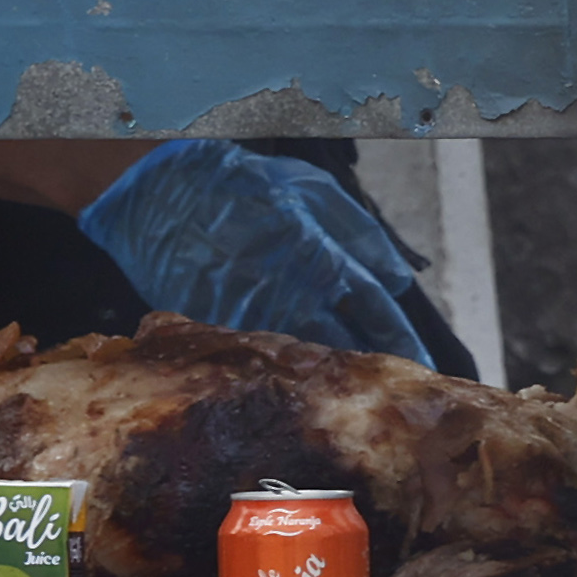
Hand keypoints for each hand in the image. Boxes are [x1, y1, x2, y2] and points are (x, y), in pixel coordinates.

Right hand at [73, 140, 435, 366]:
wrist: (155, 196)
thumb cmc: (237, 183)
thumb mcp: (307, 189)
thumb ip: (359, 232)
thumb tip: (400, 276)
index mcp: (315, 252)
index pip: (372, 305)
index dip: (399, 335)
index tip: (420, 359)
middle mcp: (286, 290)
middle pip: (344, 343)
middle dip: (371, 369)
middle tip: (394, 393)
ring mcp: (250, 315)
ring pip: (303, 359)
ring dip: (329, 376)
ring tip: (353, 391)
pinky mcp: (218, 331)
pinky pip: (260, 358)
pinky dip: (282, 369)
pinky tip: (297, 377)